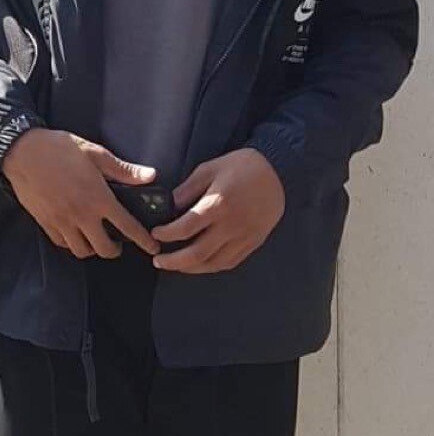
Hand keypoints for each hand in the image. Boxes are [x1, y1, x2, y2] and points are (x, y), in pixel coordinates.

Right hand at [1, 128, 158, 259]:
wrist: (21, 151)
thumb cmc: (58, 148)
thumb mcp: (94, 153)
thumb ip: (123, 169)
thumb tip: (150, 175)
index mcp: (98, 197)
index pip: (127, 227)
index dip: (143, 240)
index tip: (152, 247)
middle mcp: (81, 215)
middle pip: (104, 249)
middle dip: (115, 250)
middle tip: (118, 242)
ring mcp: (62, 222)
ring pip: (82, 251)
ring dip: (92, 249)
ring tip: (95, 238)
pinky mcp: (45, 223)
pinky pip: (62, 244)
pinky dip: (71, 244)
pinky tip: (74, 233)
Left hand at [152, 148, 285, 275]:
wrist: (278, 171)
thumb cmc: (242, 166)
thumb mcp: (210, 168)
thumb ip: (188, 189)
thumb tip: (169, 205)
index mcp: (218, 205)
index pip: (185, 228)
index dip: (167, 234)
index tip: (156, 233)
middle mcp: (231, 225)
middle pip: (197, 253)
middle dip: (173, 261)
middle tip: (158, 260)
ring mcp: (244, 237)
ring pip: (213, 263)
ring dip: (191, 268)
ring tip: (176, 266)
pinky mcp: (254, 242)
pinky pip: (230, 262)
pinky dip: (212, 266)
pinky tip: (200, 264)